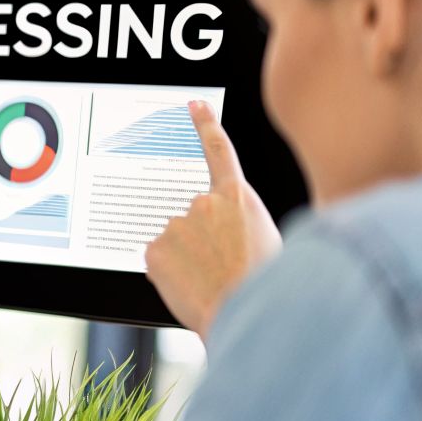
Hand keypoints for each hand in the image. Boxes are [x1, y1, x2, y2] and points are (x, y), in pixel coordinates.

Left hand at [144, 101, 281, 338]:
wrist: (250, 314)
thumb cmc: (265, 284)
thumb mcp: (267, 241)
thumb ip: (238, 225)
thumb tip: (219, 237)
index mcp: (237, 197)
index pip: (219, 150)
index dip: (205, 125)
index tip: (193, 106)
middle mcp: (203, 204)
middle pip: (195, 217)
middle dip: (203, 240)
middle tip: (224, 268)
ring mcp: (175, 226)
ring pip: (177, 242)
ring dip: (190, 259)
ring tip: (213, 281)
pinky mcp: (154, 250)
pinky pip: (161, 261)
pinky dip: (172, 274)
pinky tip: (192, 287)